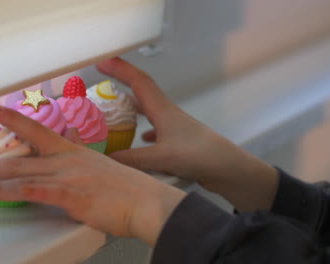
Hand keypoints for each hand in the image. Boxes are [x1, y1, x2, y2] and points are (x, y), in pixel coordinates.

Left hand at [0, 105, 185, 245]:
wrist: (148, 202)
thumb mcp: (102, 170)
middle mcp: (67, 161)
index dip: (16, 119)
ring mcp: (67, 177)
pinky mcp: (70, 195)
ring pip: (20, 173)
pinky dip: (6, 192)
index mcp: (75, 153)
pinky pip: (32, 191)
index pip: (40, 131)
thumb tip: (72, 152)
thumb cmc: (130, 190)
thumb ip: (82, 162)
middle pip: (22, 156)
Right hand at [97, 58, 277, 211]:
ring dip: (132, 107)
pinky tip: (141, 139)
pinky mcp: (179, 140)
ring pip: (149, 111)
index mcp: (162, 110)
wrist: (227, 167)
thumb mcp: (160, 158)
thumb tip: (104, 157)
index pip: (138, 82)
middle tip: (103, 83)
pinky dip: (145, 130)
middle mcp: (167, 114)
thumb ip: (131, 159)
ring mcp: (174, 126)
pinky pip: (157, 130)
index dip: (120, 69)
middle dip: (122, 84)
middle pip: (142, 92)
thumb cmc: (196, 155)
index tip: (102, 61)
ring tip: (116, 111)